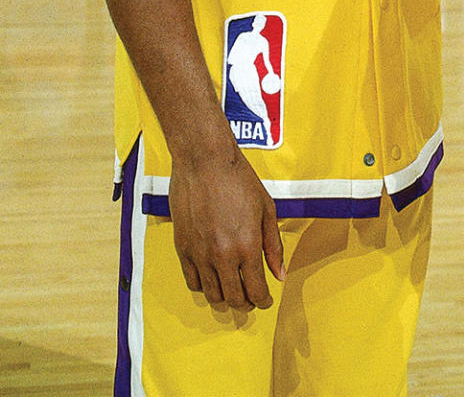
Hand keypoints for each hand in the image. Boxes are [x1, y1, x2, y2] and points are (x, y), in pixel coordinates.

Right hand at [168, 143, 284, 310]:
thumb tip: (280, 275)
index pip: (256, 291)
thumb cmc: (238, 179)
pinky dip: (204, 287)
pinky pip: (192, 281)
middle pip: (235, 299)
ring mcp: (200, 253)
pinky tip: (212, 278)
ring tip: (233, 290)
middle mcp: (223, 255)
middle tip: (251, 299)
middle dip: (246, 303)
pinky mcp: (182, 248)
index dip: (263, 301)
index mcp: (248, 246)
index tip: (265, 300)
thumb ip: (273, 245)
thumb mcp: (266, 208)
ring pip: (212, 295)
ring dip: (225, 298)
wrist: (204, 160)